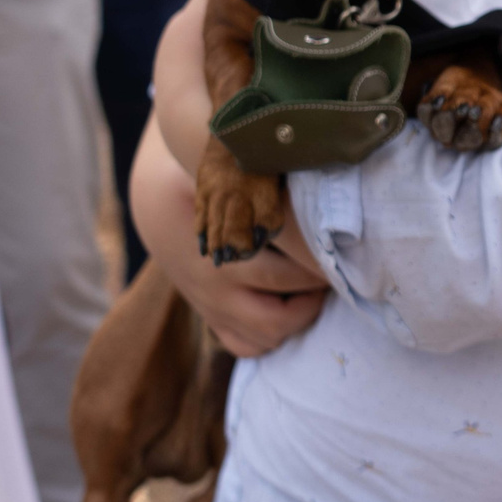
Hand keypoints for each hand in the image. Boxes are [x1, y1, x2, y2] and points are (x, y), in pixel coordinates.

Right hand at [130, 116, 328, 356]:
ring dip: (301, 316)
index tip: (342, 252)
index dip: (319, 264)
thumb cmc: (212, 175)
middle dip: (316, 291)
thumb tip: (319, 156)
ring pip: (268, 333)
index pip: (287, 265)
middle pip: (283, 309)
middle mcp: (216, 280)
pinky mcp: (211, 315)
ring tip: (320, 288)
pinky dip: (273, 338)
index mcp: (225, 242)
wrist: (159, 200)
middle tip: (339, 270)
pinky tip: (291, 310)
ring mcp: (212, 304)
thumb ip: (270, 169)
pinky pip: (246, 345)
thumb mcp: (234, 165)